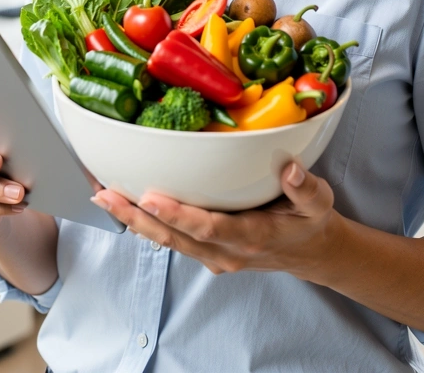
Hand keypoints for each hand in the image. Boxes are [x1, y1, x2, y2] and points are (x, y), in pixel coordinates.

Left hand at [93, 162, 340, 277]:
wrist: (312, 253)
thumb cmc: (311, 222)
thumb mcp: (319, 202)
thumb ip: (305, 186)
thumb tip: (289, 168)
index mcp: (252, 235)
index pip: (207, 227)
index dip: (177, 214)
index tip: (150, 197)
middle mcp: (226, 250)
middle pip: (173, 237)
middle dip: (136, 217)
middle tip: (106, 195)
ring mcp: (214, 255)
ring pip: (166, 240)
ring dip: (133, 221)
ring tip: (104, 197)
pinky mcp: (207, 252)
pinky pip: (171, 240)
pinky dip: (145, 224)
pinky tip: (125, 207)